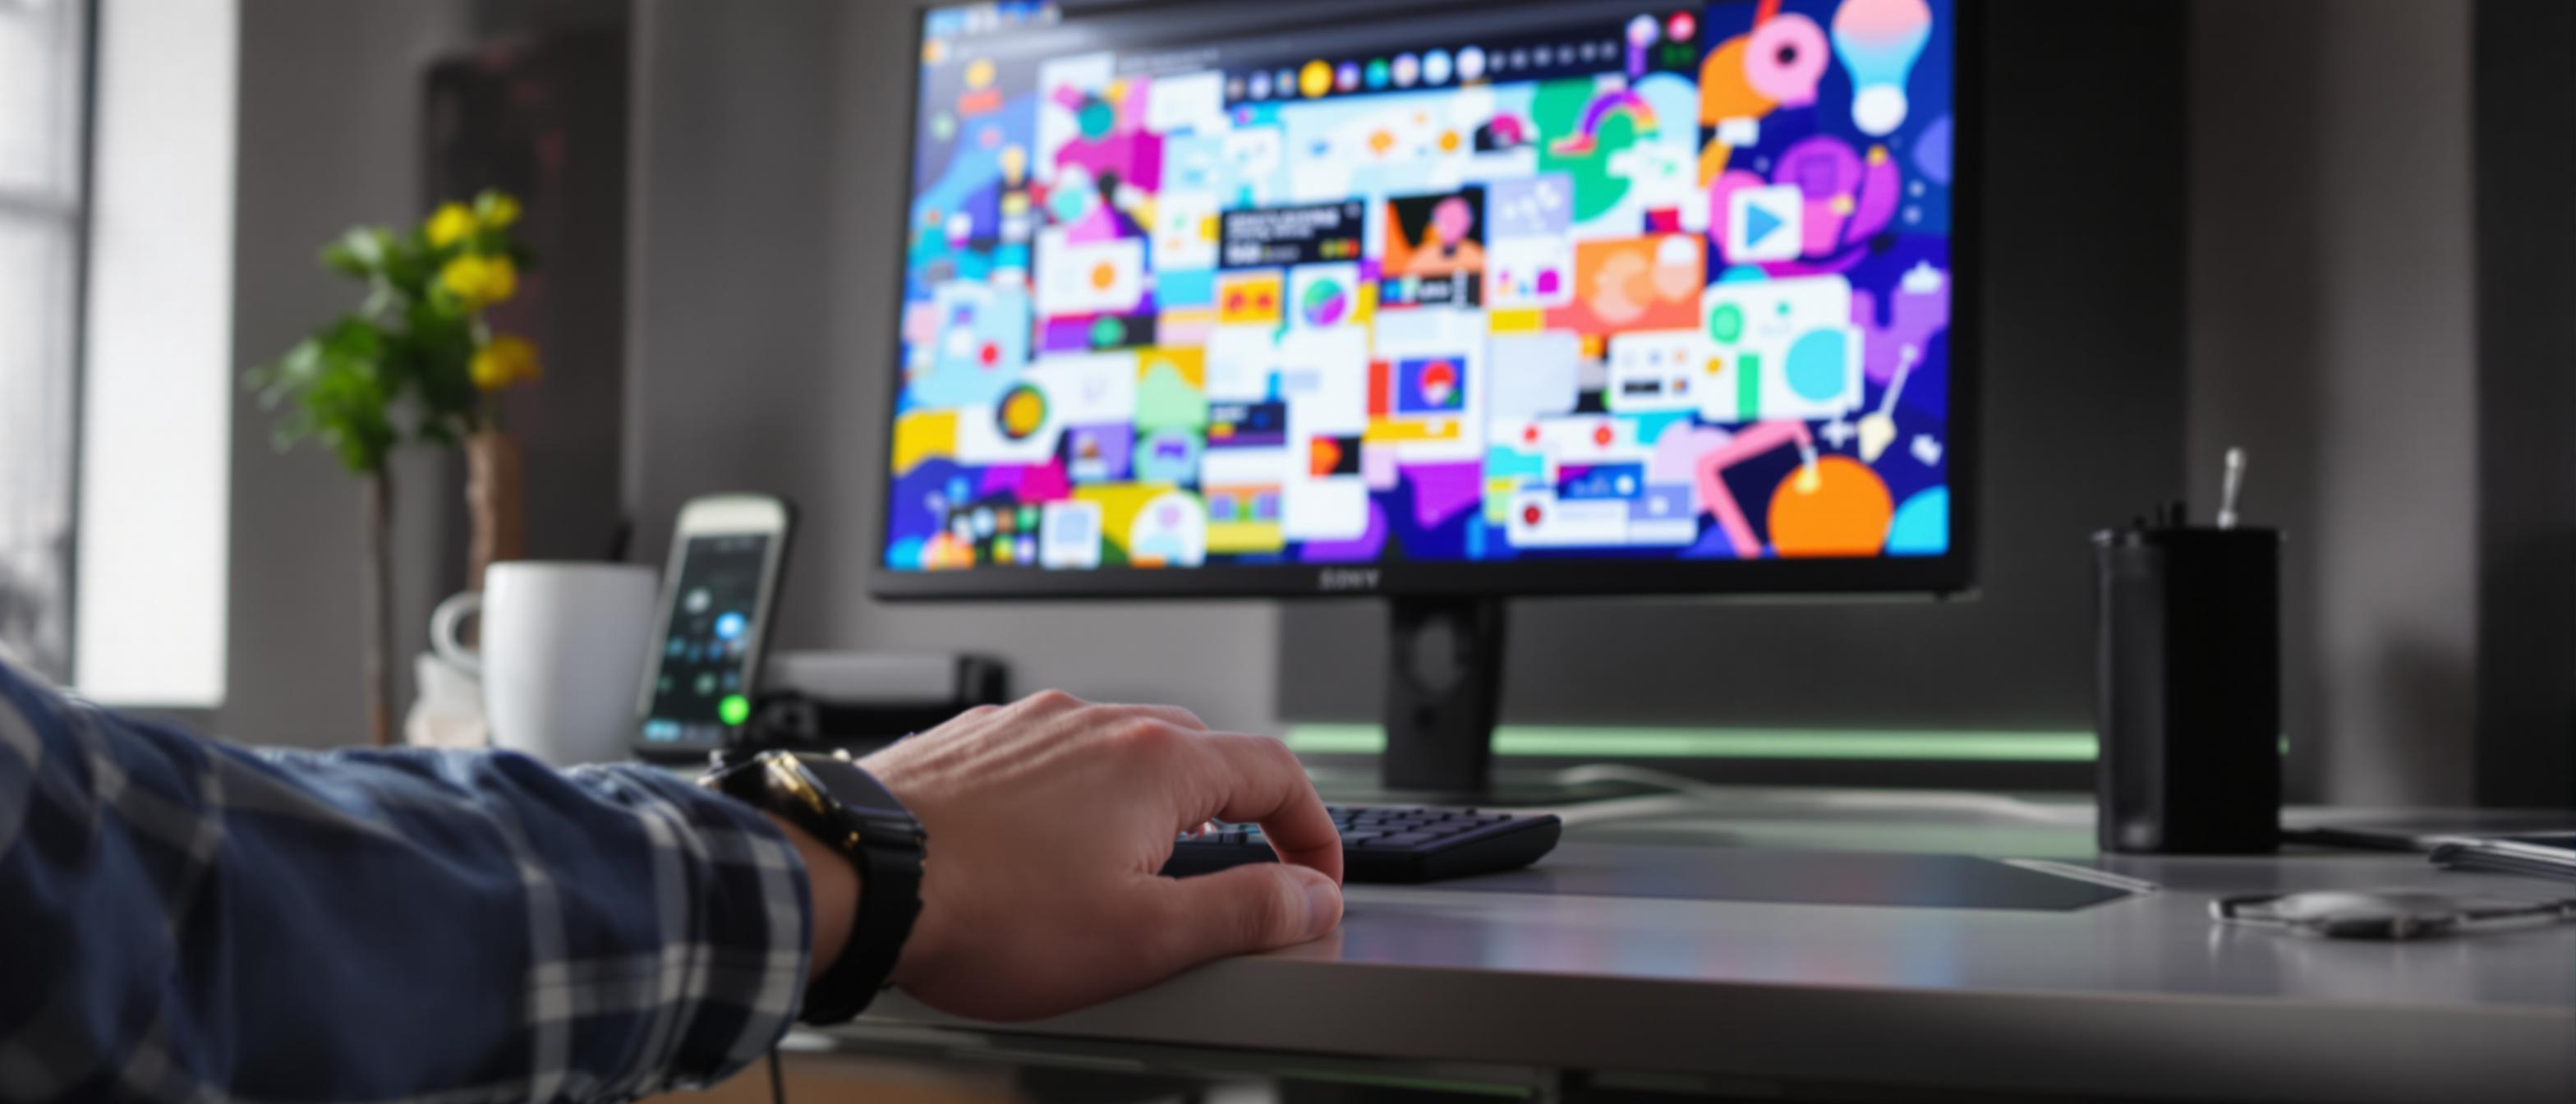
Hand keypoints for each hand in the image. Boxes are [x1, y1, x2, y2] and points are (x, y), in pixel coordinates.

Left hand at [860, 691, 1343, 1020]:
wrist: (855, 879)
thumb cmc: (986, 912)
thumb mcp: (1142, 938)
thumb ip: (1243, 914)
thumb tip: (1309, 896)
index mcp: (1156, 763)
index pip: (1276, 773)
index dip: (1312, 830)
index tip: (1312, 877)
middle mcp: (1096, 721)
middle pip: (1202, 754)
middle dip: (1233, 815)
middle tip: (1233, 877)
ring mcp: (1030, 724)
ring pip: (1120, 752)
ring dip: (1148, 807)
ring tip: (1131, 875)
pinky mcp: (974, 739)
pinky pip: (1051, 757)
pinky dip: (1073, 800)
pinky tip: (1044, 854)